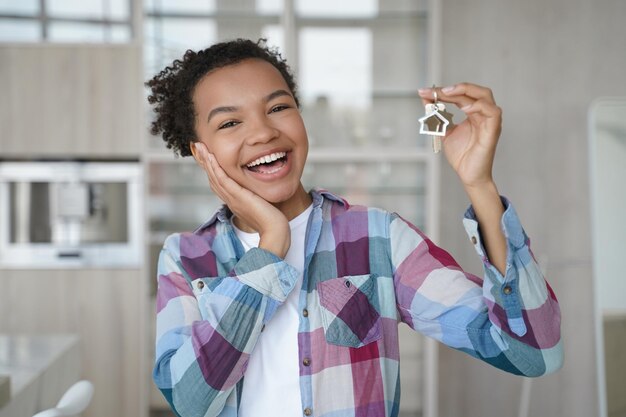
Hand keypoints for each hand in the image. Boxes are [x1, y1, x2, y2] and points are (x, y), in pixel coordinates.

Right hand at [191, 142, 290, 257]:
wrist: (275, 231)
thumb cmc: (272, 221)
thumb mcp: (261, 206)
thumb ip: (256, 199)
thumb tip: (259, 193)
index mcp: (235, 202)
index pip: (219, 183)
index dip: (211, 169)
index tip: (207, 156)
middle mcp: (231, 200)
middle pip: (212, 178)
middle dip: (205, 162)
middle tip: (198, 147)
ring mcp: (233, 199)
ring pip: (215, 177)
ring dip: (206, 161)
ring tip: (200, 147)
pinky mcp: (238, 197)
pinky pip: (223, 180)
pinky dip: (216, 168)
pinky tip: (211, 157)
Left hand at [419, 83, 501, 187]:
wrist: (468, 174)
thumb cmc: (461, 155)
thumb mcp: (444, 132)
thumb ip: (437, 117)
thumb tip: (426, 101)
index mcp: (473, 113)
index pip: (461, 95)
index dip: (443, 91)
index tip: (424, 92)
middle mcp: (483, 114)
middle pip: (474, 91)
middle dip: (454, 87)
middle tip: (436, 91)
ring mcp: (490, 121)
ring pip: (485, 96)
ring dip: (466, 91)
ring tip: (448, 94)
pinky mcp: (493, 130)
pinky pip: (492, 112)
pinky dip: (479, 106)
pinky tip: (464, 108)